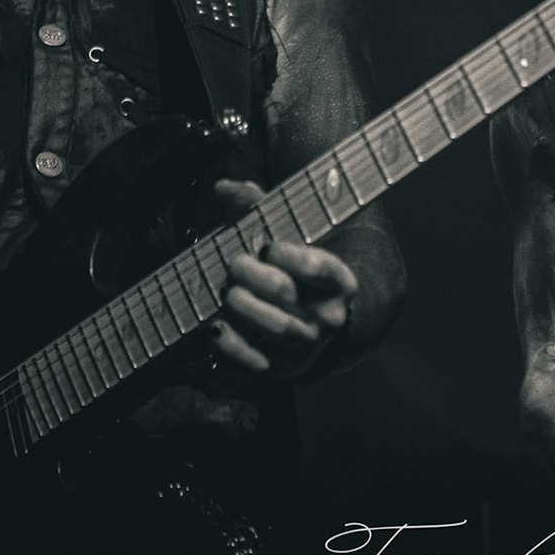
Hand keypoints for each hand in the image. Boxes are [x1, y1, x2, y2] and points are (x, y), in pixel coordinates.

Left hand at [207, 178, 359, 378]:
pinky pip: (257, 360)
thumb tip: (223, 186)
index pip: (317, 266)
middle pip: (286, 293)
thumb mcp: (289, 238)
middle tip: (235, 263)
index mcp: (340, 282)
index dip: (286, 254)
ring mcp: (307, 345)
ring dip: (244, 306)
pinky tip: (214, 327)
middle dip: (253, 275)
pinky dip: (232, 345)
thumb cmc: (295, 271)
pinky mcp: (282, 367)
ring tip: (227, 290)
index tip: (266, 245)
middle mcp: (329, 316)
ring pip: (276, 328)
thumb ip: (258, 208)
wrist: (317, 323)